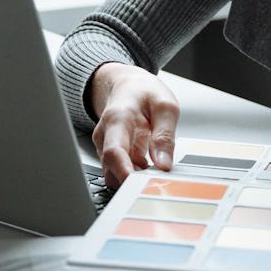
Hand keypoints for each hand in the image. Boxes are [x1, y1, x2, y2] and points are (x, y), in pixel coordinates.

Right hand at [89, 63, 179, 185]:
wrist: (127, 85)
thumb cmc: (143, 92)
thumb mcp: (165, 106)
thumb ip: (165, 136)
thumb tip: (164, 165)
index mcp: (117, 119)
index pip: (114, 152)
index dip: (125, 172)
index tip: (139, 185)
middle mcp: (105, 134)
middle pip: (110, 168)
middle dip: (131, 181)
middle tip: (156, 182)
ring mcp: (104, 145)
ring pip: (113, 173)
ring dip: (134, 178)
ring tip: (155, 171)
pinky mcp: (109, 153)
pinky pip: (118, 171)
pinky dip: (134, 174)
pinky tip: (148, 168)